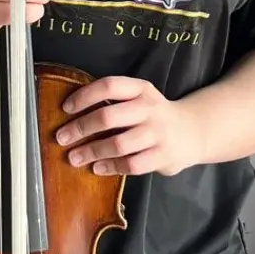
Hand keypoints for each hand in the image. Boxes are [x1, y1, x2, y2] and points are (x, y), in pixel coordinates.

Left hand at [55, 76, 203, 177]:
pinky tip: (97, 168)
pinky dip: (110, 167)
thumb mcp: (140, 99)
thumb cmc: (154, 116)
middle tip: (61, 137)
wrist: (193, 131)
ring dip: (91, 151)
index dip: (84, 96)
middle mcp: (150, 108)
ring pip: (118, 143)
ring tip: (74, 157)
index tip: (65, 108)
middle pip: (108, 116)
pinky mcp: (163, 156)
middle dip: (80, 127)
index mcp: (141, 89)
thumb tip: (72, 114)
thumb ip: (115, 102)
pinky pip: (131, 164)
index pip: (109, 85)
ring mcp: (158, 133)